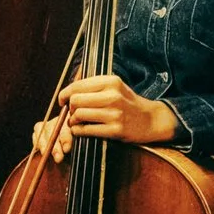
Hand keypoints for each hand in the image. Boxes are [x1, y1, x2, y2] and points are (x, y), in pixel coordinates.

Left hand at [37, 75, 177, 161]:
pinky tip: (81, 130)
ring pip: (78, 115)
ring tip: (77, 122)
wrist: (150, 120)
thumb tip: (68, 91)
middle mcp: (113, 96)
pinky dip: (78, 131)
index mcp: (111, 82)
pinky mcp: (115, 130)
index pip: (78, 85)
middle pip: (75, 100)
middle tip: (73, 113)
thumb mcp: (115, 87)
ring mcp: (114, 114)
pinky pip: (86, 130)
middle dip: (69, 108)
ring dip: (72, 120)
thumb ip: (94, 86)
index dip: (64, 94)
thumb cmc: (128, 103)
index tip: (62, 100)